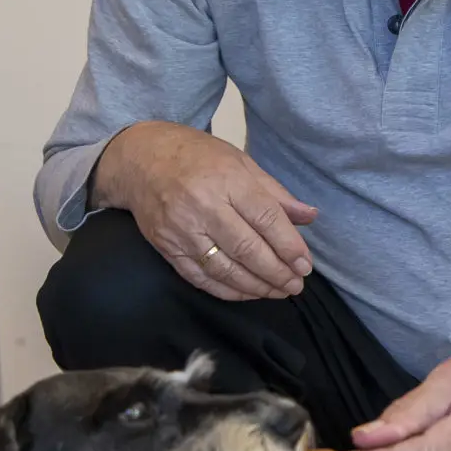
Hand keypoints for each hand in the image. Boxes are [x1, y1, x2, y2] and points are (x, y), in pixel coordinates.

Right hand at [93, 122, 317, 300]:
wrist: (141, 159)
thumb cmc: (198, 157)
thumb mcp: (241, 162)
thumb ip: (275, 193)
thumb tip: (309, 216)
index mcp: (227, 181)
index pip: (266, 219)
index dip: (289, 246)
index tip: (305, 265)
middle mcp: (203, 206)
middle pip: (247, 249)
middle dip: (277, 272)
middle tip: (296, 285)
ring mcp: (182, 230)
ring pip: (225, 269)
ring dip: (256, 287)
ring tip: (278, 291)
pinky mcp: (166, 247)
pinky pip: (201, 278)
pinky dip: (228, 290)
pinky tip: (248, 292)